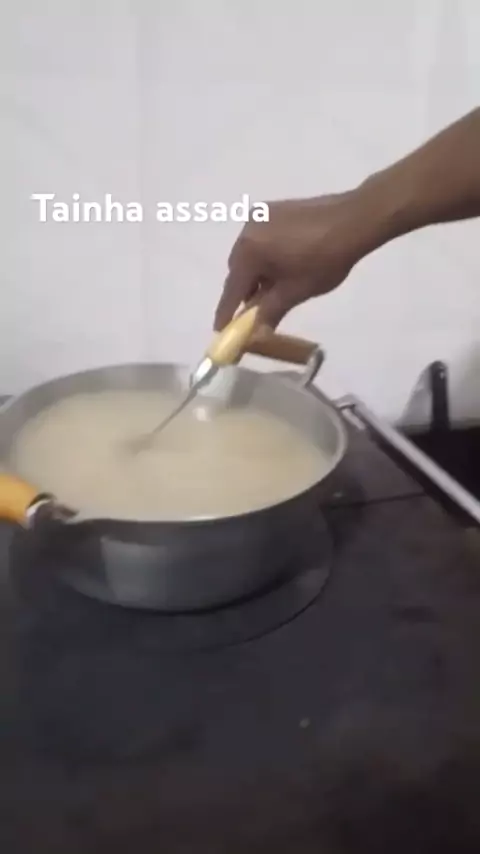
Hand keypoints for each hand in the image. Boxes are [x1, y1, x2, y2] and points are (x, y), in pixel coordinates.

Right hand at [214, 191, 366, 329]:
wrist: (354, 220)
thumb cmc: (325, 259)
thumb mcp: (296, 291)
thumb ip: (270, 311)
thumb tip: (255, 332)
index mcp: (248, 250)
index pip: (232, 289)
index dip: (227, 312)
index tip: (221, 330)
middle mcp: (247, 230)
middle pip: (238, 269)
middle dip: (244, 292)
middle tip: (256, 311)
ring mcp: (261, 216)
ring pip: (250, 254)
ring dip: (256, 273)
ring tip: (274, 289)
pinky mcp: (275, 209)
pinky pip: (261, 240)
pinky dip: (265, 257)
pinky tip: (282, 266)